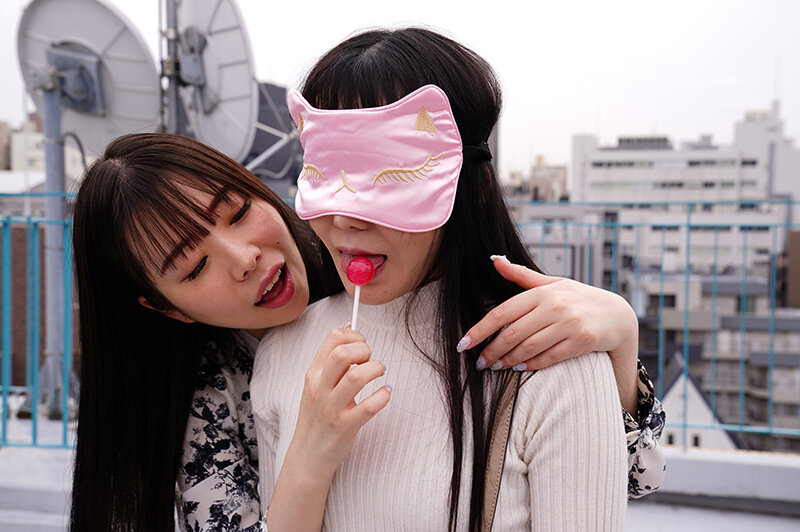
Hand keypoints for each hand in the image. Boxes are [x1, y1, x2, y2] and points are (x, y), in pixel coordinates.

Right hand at [288, 326, 390, 479]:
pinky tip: (385, 393)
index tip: (362, 345)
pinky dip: (383, 396)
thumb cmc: (317, 417)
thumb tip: (348, 328)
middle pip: (342, 354)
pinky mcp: (346, 426)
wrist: (308, 455)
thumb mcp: (317, 384)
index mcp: (314, 374)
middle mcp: (321, 388)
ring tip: (380, 373)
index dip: (354, 336)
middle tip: (370, 360)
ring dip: (375, 369)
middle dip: (364, 350)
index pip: (332, 339)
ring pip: (356, 377)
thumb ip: (331, 359)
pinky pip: (369, 407)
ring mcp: (332, 408)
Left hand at [459, 256, 638, 413]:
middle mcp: (555, 306)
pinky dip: (532, 364)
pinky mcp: (582, 341)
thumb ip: (521, 275)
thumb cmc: (578, 298)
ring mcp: (570, 324)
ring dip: (508, 360)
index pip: (503, 312)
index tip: (463, 343)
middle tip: (478, 363)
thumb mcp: (552, 283)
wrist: (617, 315)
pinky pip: (550, 357)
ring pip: (529, 347)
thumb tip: (494, 259)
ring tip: (494, 367)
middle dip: (491, 350)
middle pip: (513, 333)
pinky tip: (519, 369)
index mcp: (542, 292)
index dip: (480, 329)